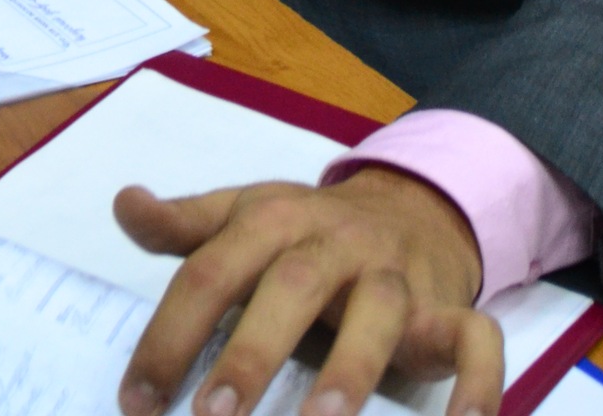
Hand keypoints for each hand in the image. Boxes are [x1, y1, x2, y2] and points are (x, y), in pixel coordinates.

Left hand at [114, 170, 501, 415]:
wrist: (408, 209)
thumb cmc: (307, 232)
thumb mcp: (245, 216)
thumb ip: (185, 225)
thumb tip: (124, 205)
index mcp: (273, 219)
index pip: (212, 270)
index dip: (171, 333)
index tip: (136, 401)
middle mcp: (335, 242)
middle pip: (292, 286)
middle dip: (251, 352)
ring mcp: (394, 275)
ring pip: (380, 311)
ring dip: (351, 368)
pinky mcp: (446, 310)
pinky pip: (476, 338)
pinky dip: (477, 381)